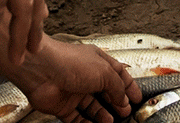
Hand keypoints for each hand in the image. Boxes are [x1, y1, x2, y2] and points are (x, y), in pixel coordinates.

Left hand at [17, 39, 140, 122]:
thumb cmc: (69, 62)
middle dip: (117, 103)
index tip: (137, 97)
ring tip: (111, 121)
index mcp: (97, 61)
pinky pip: (78, 119)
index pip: (118, 74)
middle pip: (106, 92)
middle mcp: (86, 75)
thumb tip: (124, 99)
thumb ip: (117, 87)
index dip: (128, 85)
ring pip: (93, 107)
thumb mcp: (103, 72)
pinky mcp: (64, 106)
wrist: (42, 71)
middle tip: (126, 112)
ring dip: (103, 115)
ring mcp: (74, 91)